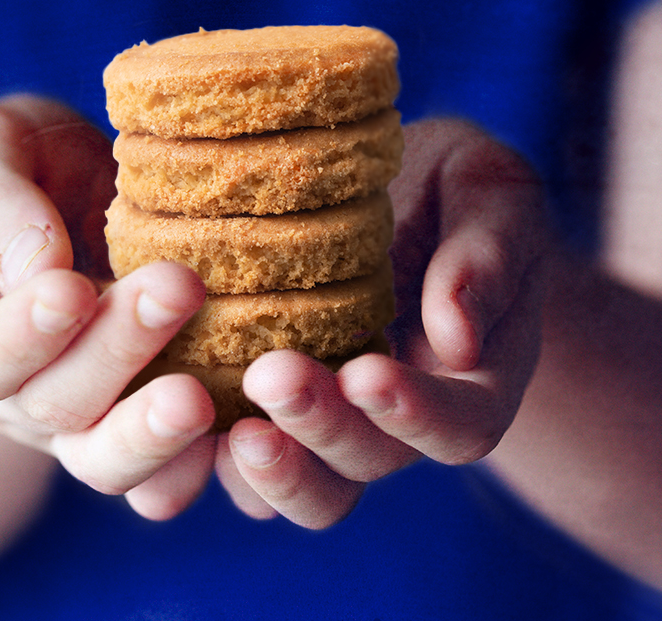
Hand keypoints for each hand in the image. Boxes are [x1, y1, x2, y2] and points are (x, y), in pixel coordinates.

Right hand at [0, 96, 215, 519]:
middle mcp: (17, 390)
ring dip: (154, 436)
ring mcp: (84, 414)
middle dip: (116, 353)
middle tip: (178, 289)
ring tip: (197, 399)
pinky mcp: (147, 416)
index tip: (71, 290)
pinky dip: (204, 462)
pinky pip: (171, 468)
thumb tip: (40, 271)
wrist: (76, 193)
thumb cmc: (24, 163)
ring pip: (110, 462)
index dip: (21, 335)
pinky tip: (246, 435)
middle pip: (56, 406)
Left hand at [215, 119, 546, 527]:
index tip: (366, 372)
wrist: (407, 195)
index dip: (416, 412)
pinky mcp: (284, 400)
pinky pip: (255, 455)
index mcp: (474, 377)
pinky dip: (222, 458)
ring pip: (314, 483)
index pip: (461, 424)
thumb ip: (488, 257)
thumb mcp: (492, 195)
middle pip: (372, 461)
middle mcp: (404, 413)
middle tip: (272, 376)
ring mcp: (342, 413)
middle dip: (325, 429)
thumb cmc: (460, 190)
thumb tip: (457, 339)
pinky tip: (181, 415)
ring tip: (228, 431)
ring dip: (274, 469)